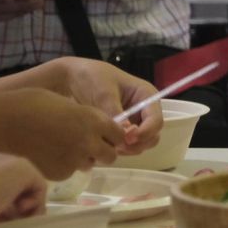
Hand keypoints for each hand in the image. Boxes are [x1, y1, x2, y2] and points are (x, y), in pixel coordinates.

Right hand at [0, 88, 128, 178]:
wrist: (6, 121)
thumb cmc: (35, 104)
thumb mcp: (70, 105)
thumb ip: (87, 119)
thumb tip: (96, 130)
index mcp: (95, 120)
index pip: (120, 135)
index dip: (112, 135)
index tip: (104, 134)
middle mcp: (90, 142)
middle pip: (111, 155)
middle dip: (102, 151)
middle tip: (87, 145)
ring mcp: (75, 159)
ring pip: (89, 164)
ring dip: (82, 158)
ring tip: (61, 146)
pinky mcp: (60, 173)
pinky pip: (69, 171)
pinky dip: (62, 165)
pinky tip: (47, 154)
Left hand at [36, 58, 162, 153]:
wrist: (71, 78)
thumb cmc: (91, 78)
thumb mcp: (104, 93)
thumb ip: (115, 113)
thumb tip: (125, 135)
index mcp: (146, 96)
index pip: (156, 120)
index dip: (146, 132)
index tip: (127, 139)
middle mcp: (143, 111)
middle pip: (152, 135)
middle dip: (138, 143)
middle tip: (117, 146)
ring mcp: (133, 122)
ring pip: (140, 144)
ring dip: (128, 149)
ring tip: (109, 145)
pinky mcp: (121, 131)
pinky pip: (127, 146)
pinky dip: (119, 149)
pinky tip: (105, 145)